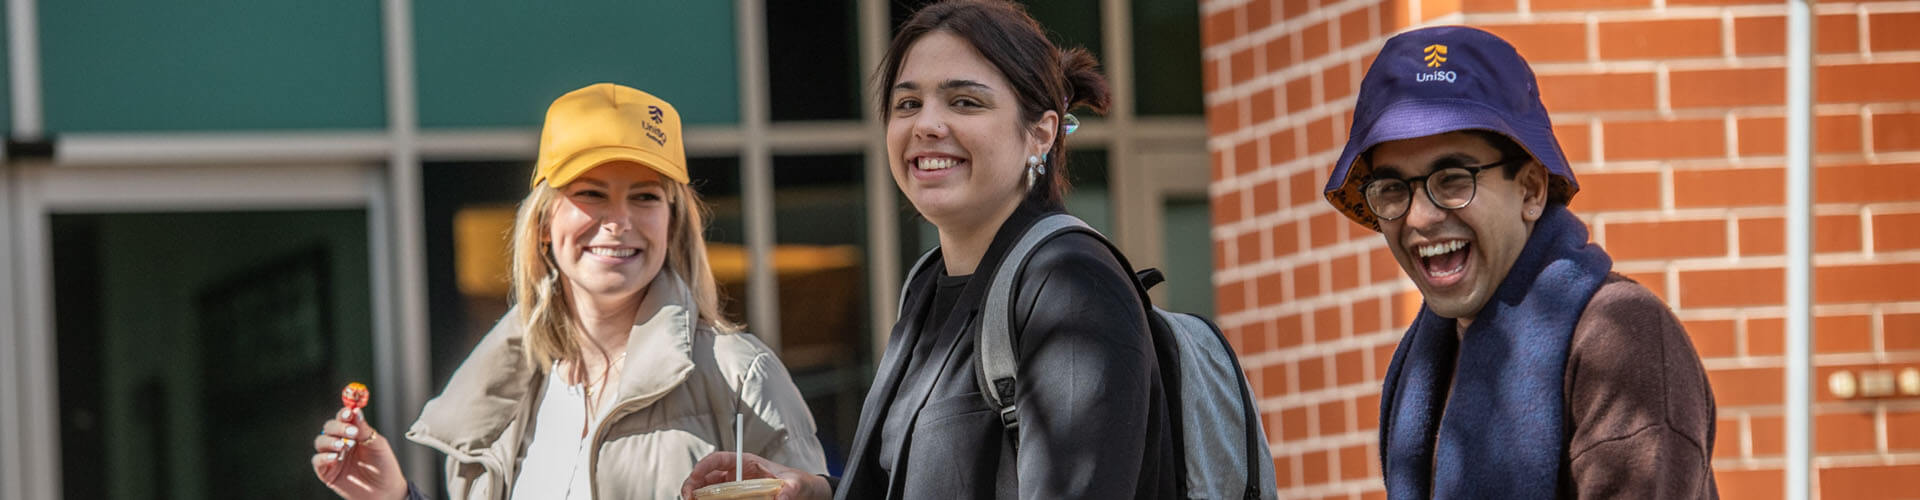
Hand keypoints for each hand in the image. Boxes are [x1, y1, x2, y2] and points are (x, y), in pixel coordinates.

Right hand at [311, 408, 407, 499]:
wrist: (385, 491)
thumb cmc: (383, 466)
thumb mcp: (377, 445)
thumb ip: (364, 429)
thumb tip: (356, 411)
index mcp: (353, 433)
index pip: (343, 418)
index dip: (343, 413)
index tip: (349, 412)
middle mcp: (340, 442)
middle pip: (329, 428)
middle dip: (338, 427)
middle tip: (351, 432)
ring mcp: (332, 456)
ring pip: (320, 441)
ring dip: (330, 441)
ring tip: (343, 445)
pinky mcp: (326, 472)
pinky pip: (318, 460)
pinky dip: (324, 457)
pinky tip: (335, 457)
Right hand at [680, 452, 830, 499]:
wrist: (802, 492)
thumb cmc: (797, 482)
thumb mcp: (796, 484)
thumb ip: (789, 490)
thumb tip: (780, 499)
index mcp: (746, 462)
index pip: (719, 459)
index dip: (704, 465)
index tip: (695, 475)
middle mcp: (736, 474)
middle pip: (707, 476)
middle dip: (693, 484)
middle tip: (688, 497)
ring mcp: (734, 488)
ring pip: (707, 490)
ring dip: (697, 496)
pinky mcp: (735, 499)